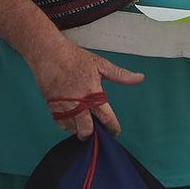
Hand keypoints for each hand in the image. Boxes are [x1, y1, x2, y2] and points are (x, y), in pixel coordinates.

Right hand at [27, 36, 144, 138]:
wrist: (49, 54)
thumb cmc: (76, 58)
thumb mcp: (101, 65)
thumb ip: (121, 75)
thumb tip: (140, 78)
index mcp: (92, 93)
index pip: (106, 117)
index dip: (113, 127)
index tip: (115, 132)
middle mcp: (78, 103)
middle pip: (86, 130)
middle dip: (93, 134)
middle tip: (97, 130)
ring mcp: (63, 106)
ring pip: (73, 128)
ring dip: (80, 128)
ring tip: (85, 122)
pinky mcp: (52, 107)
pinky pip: (60, 123)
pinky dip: (68, 124)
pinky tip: (73, 118)